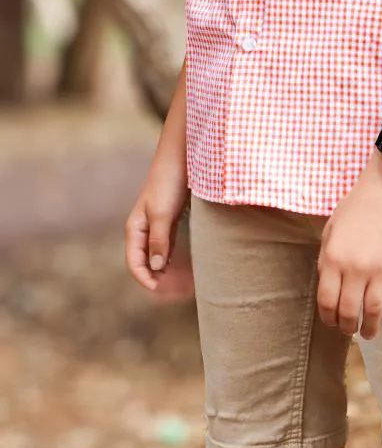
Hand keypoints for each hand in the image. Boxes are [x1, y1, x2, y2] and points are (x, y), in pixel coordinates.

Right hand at [124, 144, 192, 298]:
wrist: (182, 155)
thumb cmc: (169, 181)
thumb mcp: (163, 213)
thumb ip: (159, 241)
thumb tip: (155, 267)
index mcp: (135, 228)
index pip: (134, 262)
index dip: (144, 279)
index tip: (160, 290)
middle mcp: (143, 227)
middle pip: (144, 261)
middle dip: (155, 278)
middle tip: (174, 292)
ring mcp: (157, 223)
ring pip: (157, 254)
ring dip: (164, 269)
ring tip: (180, 285)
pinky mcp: (171, 218)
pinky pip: (168, 244)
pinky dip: (172, 256)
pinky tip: (182, 265)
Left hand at [317, 154, 381, 338]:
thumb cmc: (358, 205)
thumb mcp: (332, 228)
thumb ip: (327, 258)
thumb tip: (329, 285)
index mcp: (334, 258)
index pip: (327, 302)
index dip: (328, 318)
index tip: (332, 322)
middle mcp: (355, 268)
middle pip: (349, 312)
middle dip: (347, 328)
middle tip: (349, 331)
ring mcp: (380, 269)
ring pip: (373, 311)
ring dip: (370, 328)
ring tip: (368, 333)